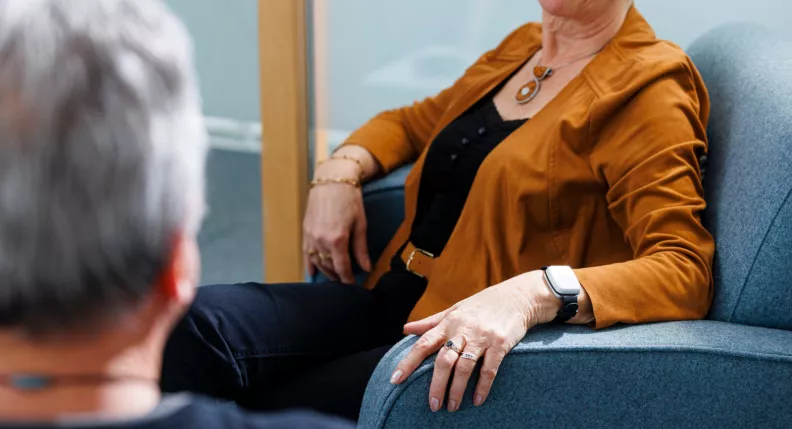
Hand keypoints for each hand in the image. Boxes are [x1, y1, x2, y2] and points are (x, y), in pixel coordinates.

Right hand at [303, 161, 370, 283]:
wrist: (332, 181)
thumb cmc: (350, 200)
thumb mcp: (360, 224)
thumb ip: (361, 249)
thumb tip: (366, 268)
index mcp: (337, 240)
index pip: (342, 268)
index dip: (348, 279)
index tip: (353, 286)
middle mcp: (321, 240)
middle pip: (329, 267)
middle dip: (338, 276)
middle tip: (346, 281)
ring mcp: (311, 236)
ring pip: (317, 262)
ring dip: (326, 271)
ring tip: (334, 276)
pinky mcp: (305, 231)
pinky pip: (306, 253)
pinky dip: (310, 264)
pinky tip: (313, 273)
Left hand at [389, 271, 560, 411]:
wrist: (516, 297)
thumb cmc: (481, 305)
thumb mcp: (454, 310)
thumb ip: (430, 322)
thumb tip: (405, 329)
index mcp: (448, 323)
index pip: (423, 344)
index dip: (408, 362)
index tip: (395, 380)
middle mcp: (462, 330)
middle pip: (444, 361)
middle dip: (436, 385)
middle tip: (433, 406)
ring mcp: (482, 337)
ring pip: (465, 367)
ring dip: (457, 390)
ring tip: (452, 407)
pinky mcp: (500, 344)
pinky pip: (489, 369)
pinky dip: (483, 387)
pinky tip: (477, 400)